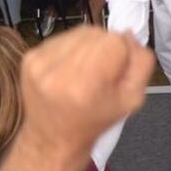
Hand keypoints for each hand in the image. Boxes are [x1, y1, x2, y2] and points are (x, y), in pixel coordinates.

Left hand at [16, 24, 153, 155]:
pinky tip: (70, 68)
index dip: (122, 53)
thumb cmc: (95, 120)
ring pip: (80, 32)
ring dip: (88, 45)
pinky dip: (71, 48)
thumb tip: (129, 35)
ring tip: (85, 69)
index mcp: (86, 86)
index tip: (116, 72)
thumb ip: (141, 63)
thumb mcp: (132, 100)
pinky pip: (62, 37)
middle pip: (97, 33)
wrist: (53, 138)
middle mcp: (58, 72)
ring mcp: (40, 63)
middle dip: (105, 48)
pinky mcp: (29, 58)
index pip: (115, 41)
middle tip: (101, 72)